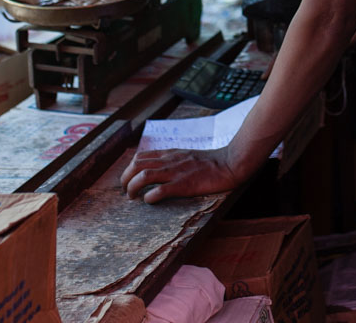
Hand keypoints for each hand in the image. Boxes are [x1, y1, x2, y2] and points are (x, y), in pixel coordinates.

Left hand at [120, 146, 243, 202]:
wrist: (230, 162)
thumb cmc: (212, 162)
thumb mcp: (188, 155)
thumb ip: (173, 160)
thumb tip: (160, 169)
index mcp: (170, 153)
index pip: (141, 156)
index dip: (129, 169)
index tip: (129, 180)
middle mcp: (170, 161)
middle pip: (137, 164)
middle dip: (125, 178)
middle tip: (126, 191)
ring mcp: (176, 172)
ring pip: (144, 176)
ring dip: (132, 187)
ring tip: (132, 197)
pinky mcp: (184, 184)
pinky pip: (160, 190)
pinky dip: (150, 197)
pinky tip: (150, 202)